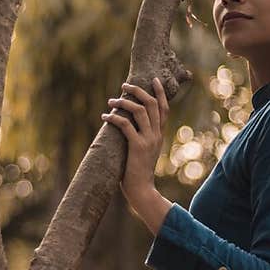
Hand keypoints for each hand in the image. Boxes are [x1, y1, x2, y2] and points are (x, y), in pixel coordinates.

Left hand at [101, 76, 169, 210]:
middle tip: (124, 85)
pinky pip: (126, 125)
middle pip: (152, 104)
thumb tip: (127, 124)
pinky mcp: (137, 147)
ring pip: (140, 111)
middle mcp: (156, 135)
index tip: (153, 80)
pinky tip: (105, 116)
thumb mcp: (144, 151)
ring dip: (124, 102)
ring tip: (111, 100)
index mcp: (160, 135)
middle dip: (138, 91)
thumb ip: (141, 137)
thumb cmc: (138, 172)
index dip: (160, 93)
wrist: (142, 190)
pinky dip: (114, 117)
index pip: (164, 108)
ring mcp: (148, 140)